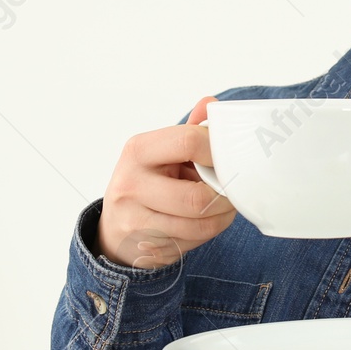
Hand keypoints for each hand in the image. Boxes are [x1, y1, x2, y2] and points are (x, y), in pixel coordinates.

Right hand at [96, 96, 236, 269]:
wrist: (116, 226)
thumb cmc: (148, 183)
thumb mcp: (162, 153)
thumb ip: (189, 132)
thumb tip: (211, 104)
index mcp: (139, 150)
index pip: (188, 142)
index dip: (219, 151)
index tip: (232, 158)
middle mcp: (131, 183)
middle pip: (196, 197)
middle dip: (225, 197)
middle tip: (235, 192)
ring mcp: (134, 218)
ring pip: (199, 224)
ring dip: (222, 217)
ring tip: (223, 207)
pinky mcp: (144, 245)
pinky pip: (192, 241)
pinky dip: (208, 232)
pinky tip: (205, 222)